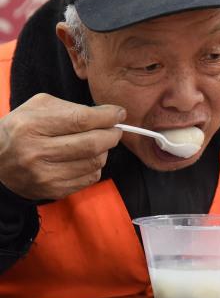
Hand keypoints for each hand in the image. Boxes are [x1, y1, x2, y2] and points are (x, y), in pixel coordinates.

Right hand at [0, 93, 124, 200]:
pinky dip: (95, 166)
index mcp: (31, 126)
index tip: (119, 113)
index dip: (107, 116)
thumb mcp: (37, 108)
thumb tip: (106, 115)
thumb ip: (71, 107)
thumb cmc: (21, 129)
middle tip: (115, 129)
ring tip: (98, 142)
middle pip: (92, 144)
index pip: (81, 120)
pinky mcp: (53, 190)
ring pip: (95, 162)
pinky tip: (87, 158)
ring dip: (105, 151)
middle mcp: (36, 152)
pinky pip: (90, 178)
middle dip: (112, 134)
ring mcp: (45, 175)